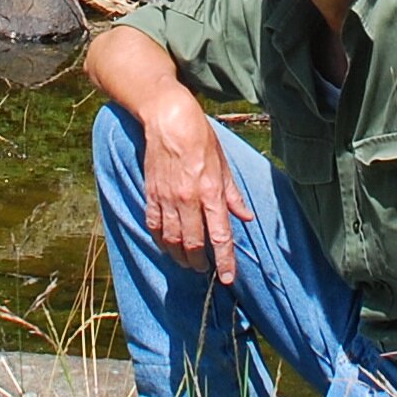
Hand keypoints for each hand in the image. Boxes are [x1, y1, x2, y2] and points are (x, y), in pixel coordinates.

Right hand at [139, 96, 251, 281]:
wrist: (168, 119)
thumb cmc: (200, 138)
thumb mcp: (223, 164)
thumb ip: (232, 195)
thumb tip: (245, 217)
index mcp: (211, 191)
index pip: (220, 235)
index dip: (224, 260)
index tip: (227, 278)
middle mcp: (188, 199)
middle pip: (193, 244)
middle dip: (201, 263)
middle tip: (206, 269)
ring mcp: (167, 198)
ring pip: (172, 240)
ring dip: (181, 257)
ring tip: (188, 262)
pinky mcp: (151, 194)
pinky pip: (154, 226)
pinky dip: (162, 241)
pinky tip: (168, 245)